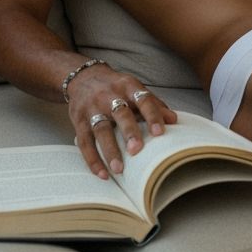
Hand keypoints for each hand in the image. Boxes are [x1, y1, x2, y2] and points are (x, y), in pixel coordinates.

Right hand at [65, 63, 177, 178]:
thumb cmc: (116, 87)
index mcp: (128, 86)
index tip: (160, 132)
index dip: (152, 115)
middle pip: (120, 113)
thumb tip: (174, 120)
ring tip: (119, 169)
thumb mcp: (135, 88)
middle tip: (137, 150)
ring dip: (109, 150)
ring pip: (100, 129)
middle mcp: (109, 96)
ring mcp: (91, 109)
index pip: (143, 99)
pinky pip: (84, 142)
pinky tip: (102, 174)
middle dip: (129, 132)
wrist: (84, 77)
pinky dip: (92, 159)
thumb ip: (154, 104)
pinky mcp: (78, 121)